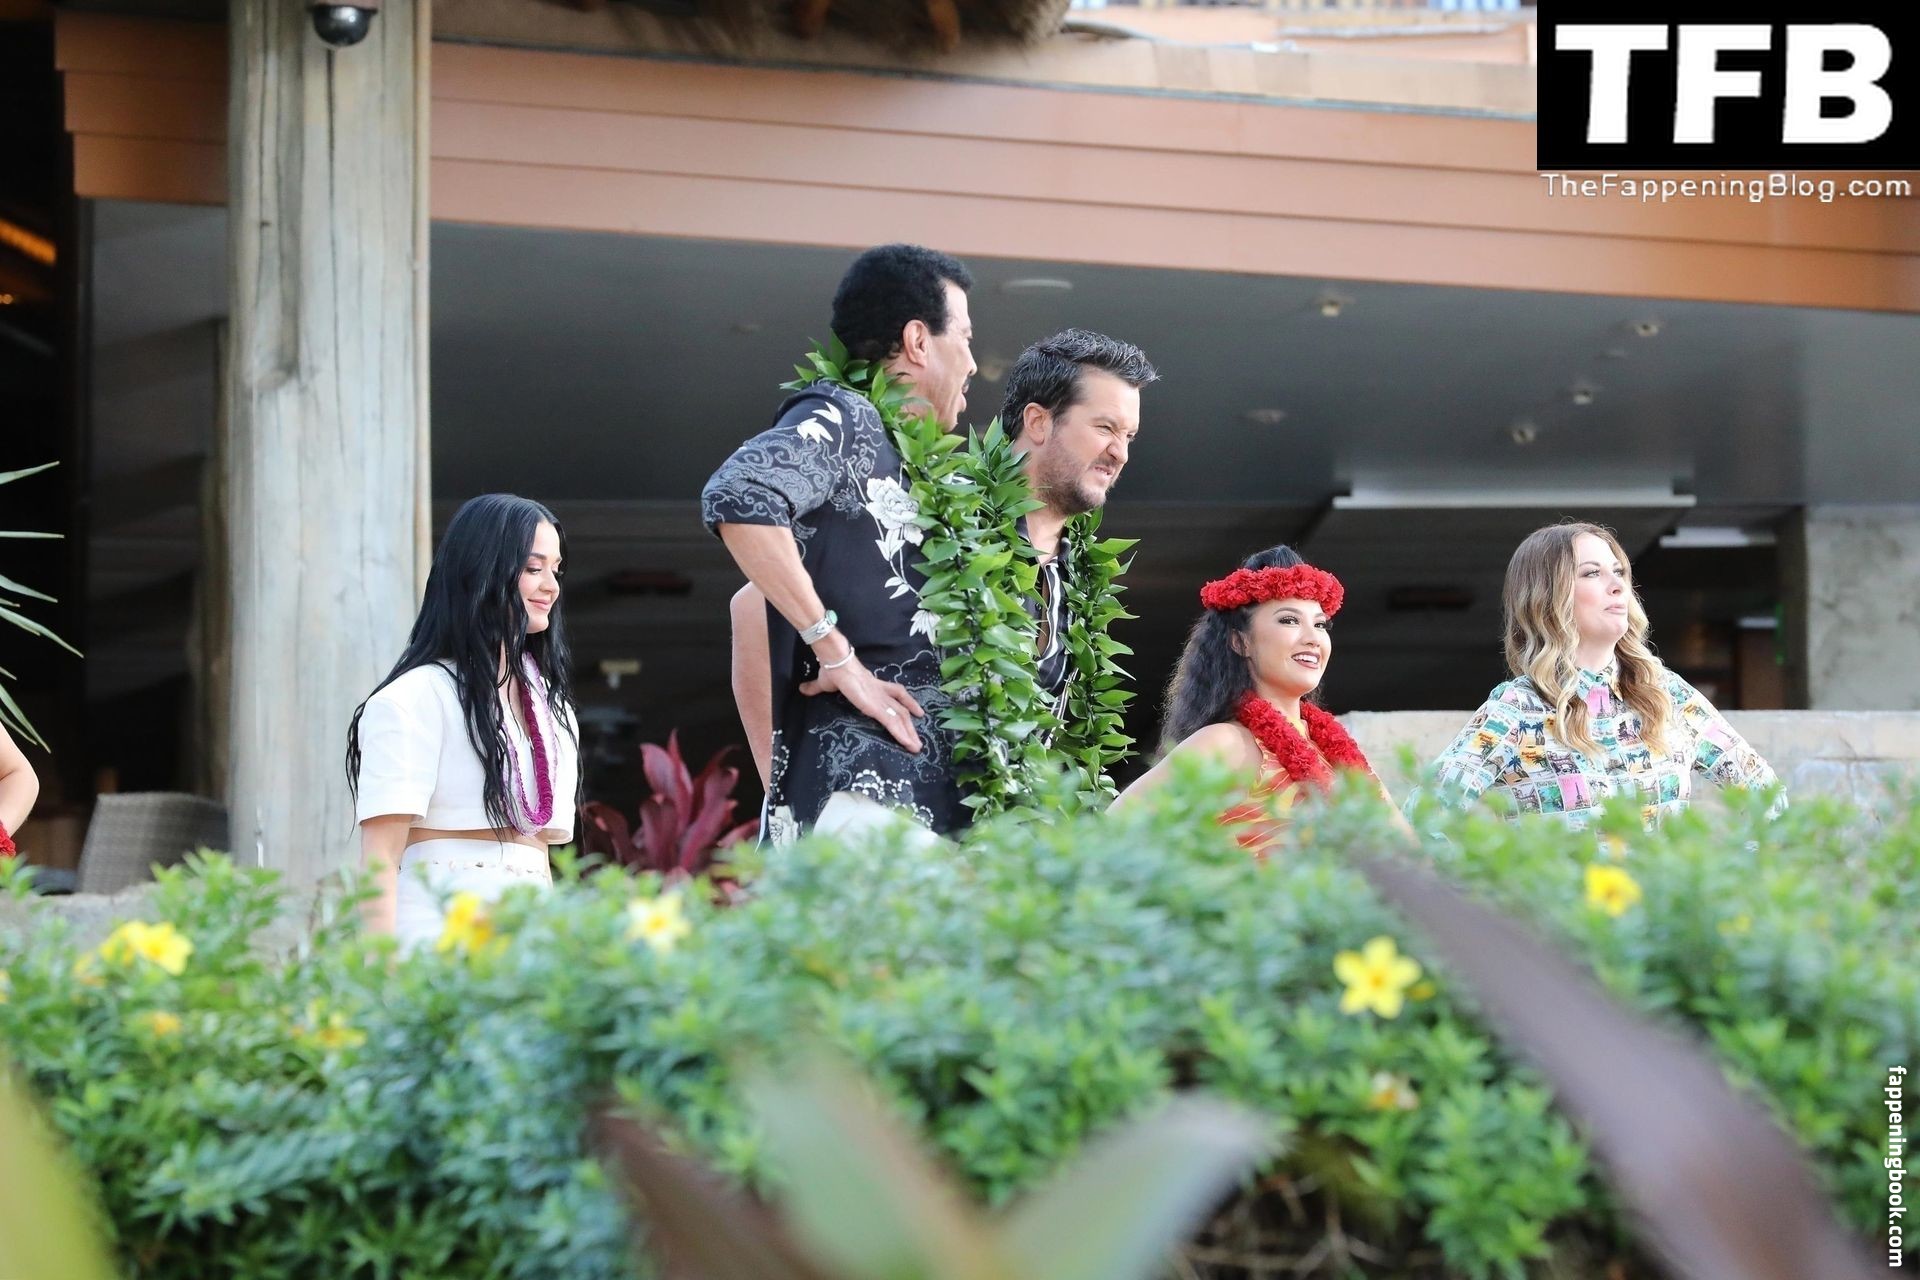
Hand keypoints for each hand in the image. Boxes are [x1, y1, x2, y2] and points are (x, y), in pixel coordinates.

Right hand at [799, 651, 924, 752]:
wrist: (836, 662)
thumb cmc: (832, 670)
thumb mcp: (824, 683)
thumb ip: (816, 688)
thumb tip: (803, 689)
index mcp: (873, 685)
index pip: (895, 693)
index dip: (907, 702)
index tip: (916, 711)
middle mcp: (881, 692)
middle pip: (901, 709)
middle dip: (910, 725)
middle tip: (917, 740)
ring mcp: (879, 699)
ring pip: (900, 718)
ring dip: (909, 733)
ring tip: (916, 747)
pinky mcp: (875, 706)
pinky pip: (892, 722)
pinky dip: (901, 733)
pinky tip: (908, 743)